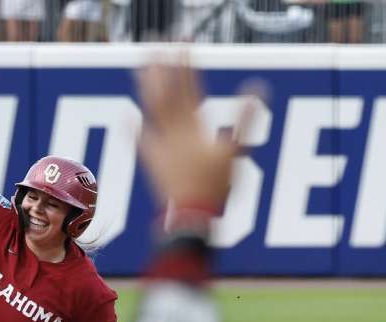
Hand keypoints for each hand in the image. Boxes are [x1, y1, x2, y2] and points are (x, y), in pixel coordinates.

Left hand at [136, 55, 263, 216]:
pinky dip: (133, 128)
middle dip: (162, 66)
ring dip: (146, 86)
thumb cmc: (215, 187)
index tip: (183, 41)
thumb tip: (257, 87)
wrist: (191, 215)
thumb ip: (246, 118)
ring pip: (151, 109)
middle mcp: (173, 131)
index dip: (186, 63)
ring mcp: (161, 145)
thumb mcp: (236, 151)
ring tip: (141, 66)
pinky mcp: (153, 161)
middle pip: (165, 92)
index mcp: (194, 126)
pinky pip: (139, 141)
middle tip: (157, 43)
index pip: (189, 86)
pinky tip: (127, 116)